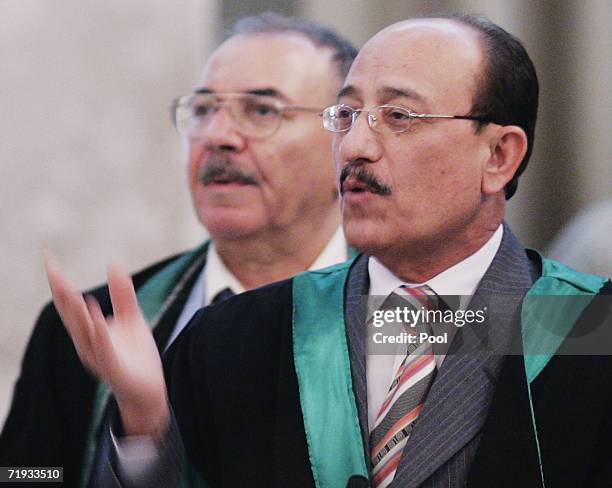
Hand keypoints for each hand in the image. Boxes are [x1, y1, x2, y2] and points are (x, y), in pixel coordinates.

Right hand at [45, 257, 168, 435]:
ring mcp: (100, 357)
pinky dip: (100, 335)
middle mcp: (88, 343)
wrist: (148, 391)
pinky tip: (98, 319)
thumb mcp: (132, 319)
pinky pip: (105, 350)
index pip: (70, 304)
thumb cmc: (135, 357)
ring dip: (76, 312)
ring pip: (84, 332)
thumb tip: (114, 264)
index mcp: (90, 331)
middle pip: (71, 315)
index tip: (49, 260)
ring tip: (69, 289)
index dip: (60, 283)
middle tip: (51, 269)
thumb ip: (122, 295)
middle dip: (61, 292)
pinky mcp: (115, 369)